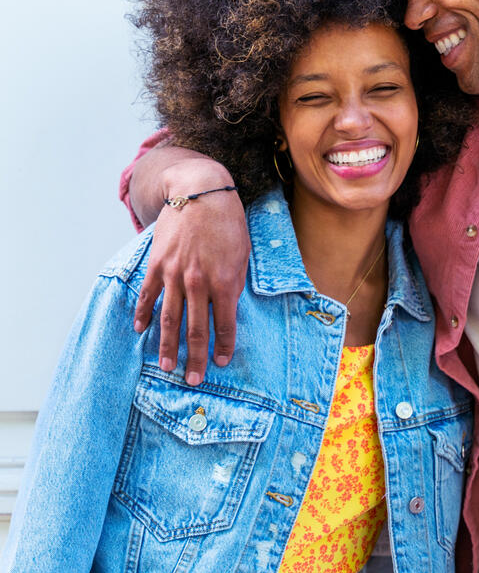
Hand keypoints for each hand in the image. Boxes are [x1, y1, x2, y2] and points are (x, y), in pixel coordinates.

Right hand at [133, 158, 249, 385]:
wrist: (201, 193)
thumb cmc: (228, 224)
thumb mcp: (242, 255)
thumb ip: (235, 284)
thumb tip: (228, 308)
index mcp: (223, 281)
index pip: (224, 323)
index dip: (222, 345)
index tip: (220, 362)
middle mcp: (197, 282)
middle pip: (195, 328)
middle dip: (196, 357)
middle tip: (193, 380)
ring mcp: (174, 274)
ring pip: (169, 318)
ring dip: (167, 345)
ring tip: (167, 366)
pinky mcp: (156, 264)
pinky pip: (148, 295)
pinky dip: (144, 314)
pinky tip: (141, 331)